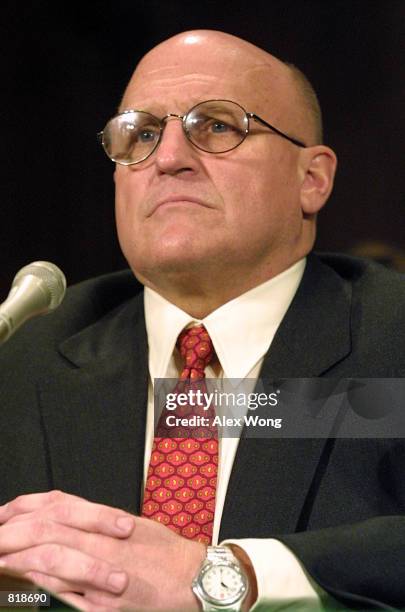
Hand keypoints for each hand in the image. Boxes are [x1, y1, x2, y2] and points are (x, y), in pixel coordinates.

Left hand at [0, 490, 206, 610]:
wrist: (194, 578)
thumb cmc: (165, 553)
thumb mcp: (130, 525)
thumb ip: (96, 520)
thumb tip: (62, 516)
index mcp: (108, 523)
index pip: (57, 507)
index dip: (25, 510)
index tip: (4, 515)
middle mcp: (104, 544)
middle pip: (50, 530)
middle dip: (14, 534)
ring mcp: (105, 573)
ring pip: (56, 558)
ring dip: (22, 559)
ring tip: (0, 559)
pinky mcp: (109, 604)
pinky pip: (71, 594)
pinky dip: (46, 587)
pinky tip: (28, 584)